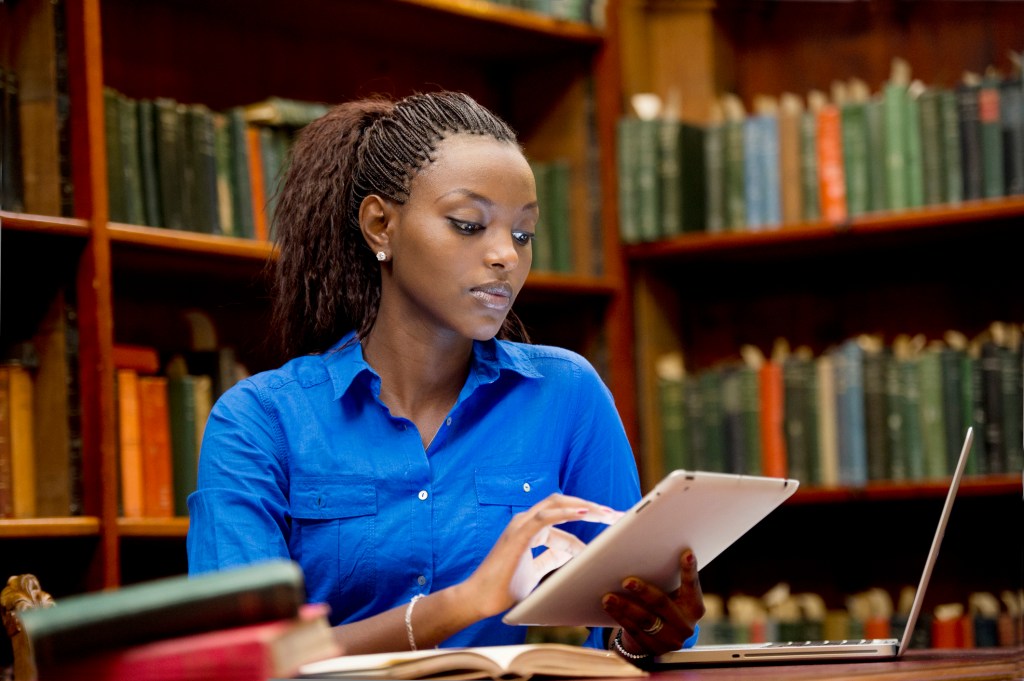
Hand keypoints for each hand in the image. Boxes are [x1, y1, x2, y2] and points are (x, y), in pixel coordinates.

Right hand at [460, 493, 622, 618]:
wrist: (479, 599)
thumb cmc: (503, 588)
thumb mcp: (535, 573)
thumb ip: (550, 561)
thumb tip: (573, 558)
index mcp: (529, 530)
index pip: (563, 519)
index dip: (586, 524)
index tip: (610, 529)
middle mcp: (525, 522)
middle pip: (562, 503)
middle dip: (590, 507)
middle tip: (615, 515)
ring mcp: (521, 525)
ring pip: (556, 503)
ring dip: (584, 506)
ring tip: (607, 513)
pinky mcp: (519, 534)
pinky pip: (546, 517)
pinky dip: (566, 512)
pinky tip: (585, 513)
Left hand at [601, 548, 704, 656]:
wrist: (661, 637)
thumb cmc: (665, 604)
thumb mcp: (673, 594)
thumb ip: (666, 578)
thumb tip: (644, 552)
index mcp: (694, 607)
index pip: (692, 586)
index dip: (690, 571)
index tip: (687, 553)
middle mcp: (686, 625)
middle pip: (662, 604)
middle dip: (644, 591)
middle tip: (627, 581)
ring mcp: (670, 639)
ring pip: (645, 620)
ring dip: (625, 606)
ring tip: (608, 596)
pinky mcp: (653, 648)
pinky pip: (634, 630)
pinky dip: (620, 617)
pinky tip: (609, 606)